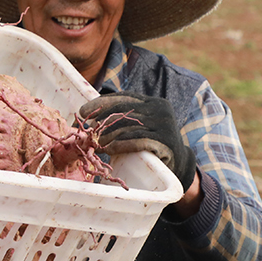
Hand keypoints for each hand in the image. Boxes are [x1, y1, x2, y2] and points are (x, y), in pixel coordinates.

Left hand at [78, 92, 196, 192]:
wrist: (178, 162)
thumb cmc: (151, 143)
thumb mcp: (140, 125)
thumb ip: (124, 118)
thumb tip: (90, 119)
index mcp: (152, 101)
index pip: (123, 98)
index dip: (101, 103)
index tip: (82, 111)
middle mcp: (160, 109)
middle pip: (124, 111)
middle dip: (102, 121)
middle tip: (88, 131)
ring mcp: (164, 124)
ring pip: (129, 126)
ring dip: (108, 135)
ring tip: (95, 142)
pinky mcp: (166, 141)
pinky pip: (138, 140)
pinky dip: (121, 145)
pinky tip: (109, 149)